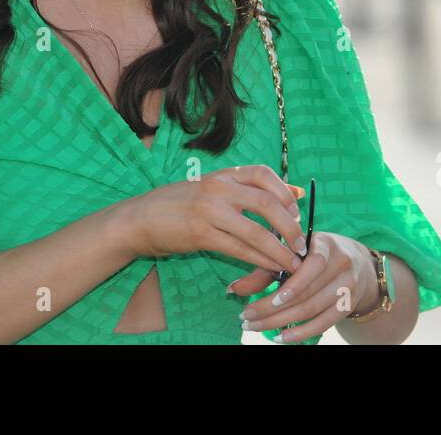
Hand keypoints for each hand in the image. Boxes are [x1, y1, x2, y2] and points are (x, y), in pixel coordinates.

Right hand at [122, 164, 307, 275]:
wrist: (139, 218)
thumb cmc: (179, 204)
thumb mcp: (214, 187)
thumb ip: (250, 189)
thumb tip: (297, 191)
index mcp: (222, 174)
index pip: (263, 173)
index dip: (286, 192)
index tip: (296, 211)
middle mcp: (217, 188)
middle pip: (266, 202)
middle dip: (289, 225)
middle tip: (301, 243)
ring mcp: (208, 211)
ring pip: (255, 231)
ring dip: (278, 250)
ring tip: (292, 263)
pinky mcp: (200, 235)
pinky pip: (238, 249)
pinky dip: (258, 260)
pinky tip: (269, 267)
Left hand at [230, 231, 377, 342]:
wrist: (356, 261)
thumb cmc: (313, 252)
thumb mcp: (293, 251)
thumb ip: (265, 266)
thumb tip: (234, 289)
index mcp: (326, 244)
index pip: (310, 266)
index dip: (286, 286)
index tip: (255, 300)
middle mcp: (341, 263)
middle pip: (305, 293)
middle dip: (271, 309)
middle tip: (245, 319)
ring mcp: (348, 286)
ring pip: (311, 309)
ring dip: (280, 323)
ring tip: (255, 327)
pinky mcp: (348, 305)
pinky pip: (323, 323)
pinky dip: (300, 333)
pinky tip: (281, 338)